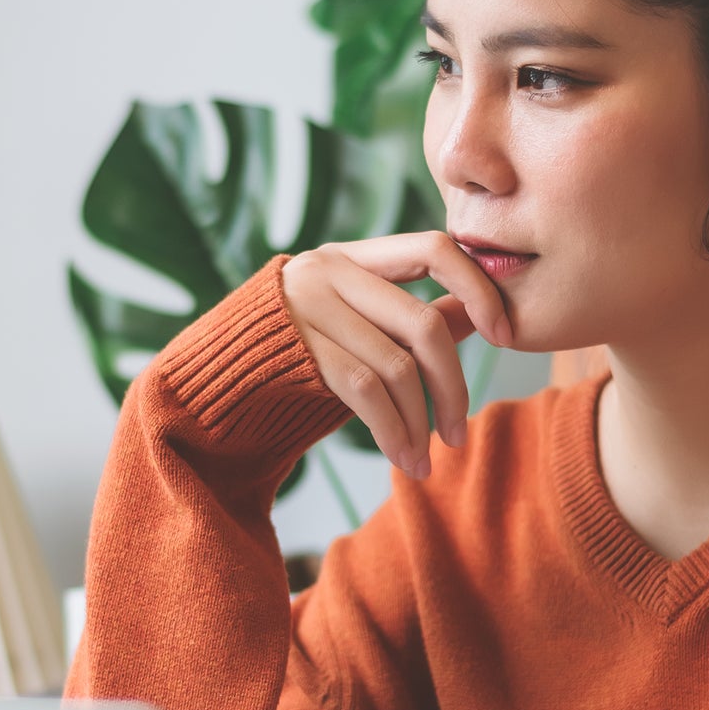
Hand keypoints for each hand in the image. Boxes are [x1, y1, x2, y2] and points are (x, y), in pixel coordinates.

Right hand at [280, 233, 513, 478]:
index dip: (479, 287)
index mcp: (352, 255)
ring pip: (396, 366)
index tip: (506, 334)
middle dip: (452, 387)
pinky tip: (401, 457)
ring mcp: (308, 305)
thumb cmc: (288, 364)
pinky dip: (392, 431)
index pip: (435, 247)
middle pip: (423, 324)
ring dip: (419, 424)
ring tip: (424, 462)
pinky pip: (365, 391)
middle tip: (458, 433)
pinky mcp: (294, 348)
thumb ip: (406, 319)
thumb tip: (476, 315)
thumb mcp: (353, 331)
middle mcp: (329, 269)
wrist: (202, 391)